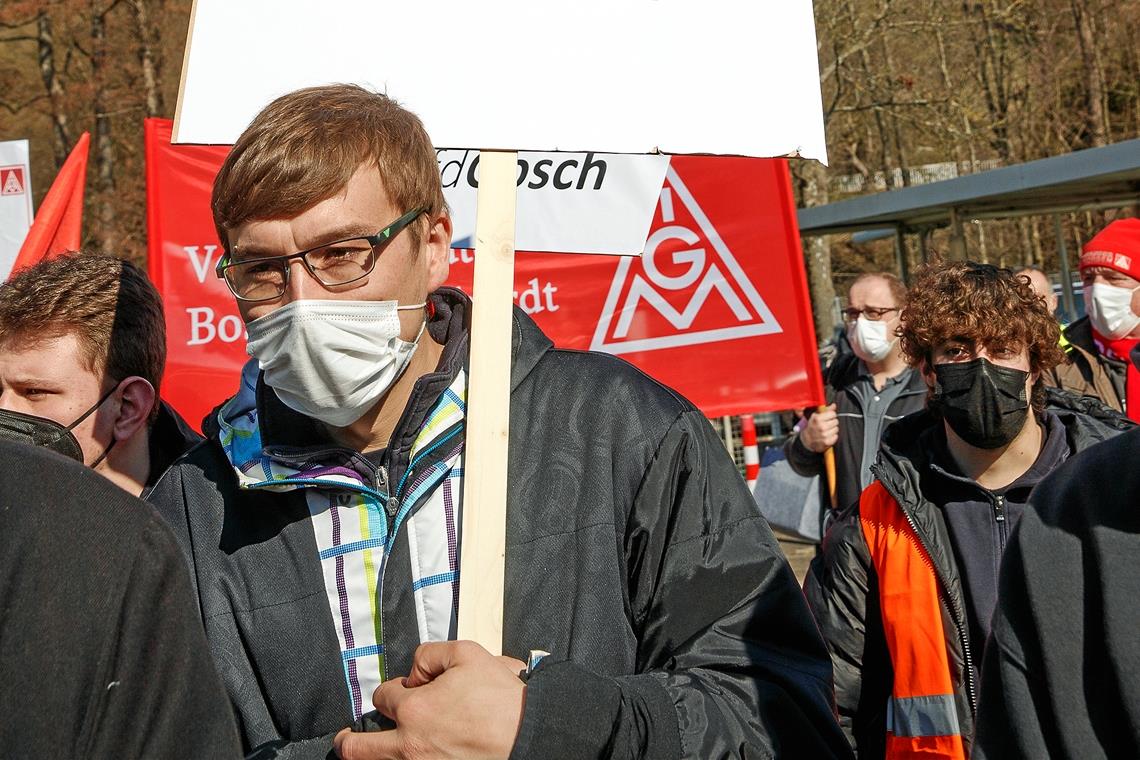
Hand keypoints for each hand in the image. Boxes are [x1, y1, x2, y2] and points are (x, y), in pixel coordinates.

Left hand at [334, 641, 526, 759]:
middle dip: (348, 742)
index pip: (383, 697)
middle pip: (358, 749)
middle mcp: (410, 746)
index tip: (405, 692)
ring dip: (371, 755)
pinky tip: (406, 756)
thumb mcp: (468, 654)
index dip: (394, 690)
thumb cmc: (504, 701)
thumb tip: (415, 670)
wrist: (530, 736)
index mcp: (415, 710)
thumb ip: (430, 654)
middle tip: (345, 739)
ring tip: (363, 750)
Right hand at [800, 404, 838, 452]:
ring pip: (836, 429)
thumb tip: (833, 405)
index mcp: (817, 419)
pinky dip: (832, 436)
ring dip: (832, 429)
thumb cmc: (811, 427)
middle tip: (826, 424)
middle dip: (832, 422)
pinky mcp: (827, 441)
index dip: (830, 415)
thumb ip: (826, 410)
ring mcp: (824, 435)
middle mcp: (821, 427)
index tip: (827, 417)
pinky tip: (827, 435)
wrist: (807, 440)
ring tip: (826, 430)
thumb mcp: (815, 416)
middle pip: (836, 421)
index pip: (833, 414)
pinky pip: (836, 436)